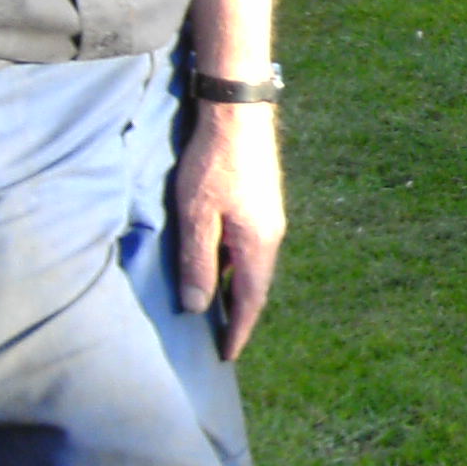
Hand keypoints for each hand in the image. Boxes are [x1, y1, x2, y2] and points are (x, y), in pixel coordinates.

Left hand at [172, 101, 284, 359]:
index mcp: (257, 243)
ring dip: (234, 288)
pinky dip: (234, 264)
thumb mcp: (195, 215)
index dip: (237, 330)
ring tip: (214, 307)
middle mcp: (270, 234)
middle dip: (238, 314)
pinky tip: (216, 263)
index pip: (249, 300)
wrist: (237, 110)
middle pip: (255, 285)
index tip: (226, 356)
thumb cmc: (212, 162)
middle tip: (221, 339)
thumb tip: (198, 306)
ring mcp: (268, 215)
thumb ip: (197, 262)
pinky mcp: (261, 200)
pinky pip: (248, 246)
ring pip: (251, 264)